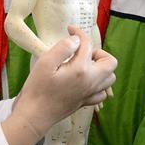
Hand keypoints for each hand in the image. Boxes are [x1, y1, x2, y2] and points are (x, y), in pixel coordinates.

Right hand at [6, 27, 115, 144]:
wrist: (35, 115)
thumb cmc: (37, 89)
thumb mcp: (45, 63)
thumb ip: (63, 48)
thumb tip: (76, 40)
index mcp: (81, 69)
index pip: (87, 45)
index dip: (79, 33)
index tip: (69, 29)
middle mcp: (91, 81)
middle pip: (109, 62)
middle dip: (98, 52)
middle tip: (80, 51)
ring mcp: (90, 93)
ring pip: (109, 77)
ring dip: (101, 67)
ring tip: (84, 64)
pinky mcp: (86, 102)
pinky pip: (102, 92)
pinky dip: (98, 84)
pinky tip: (85, 81)